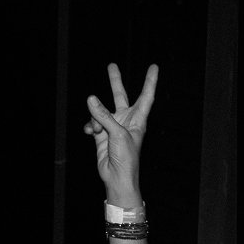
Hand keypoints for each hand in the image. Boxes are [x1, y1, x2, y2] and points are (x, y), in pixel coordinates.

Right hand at [84, 63, 158, 206]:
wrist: (117, 177)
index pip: (146, 96)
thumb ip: (104, 115)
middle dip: (115, 81)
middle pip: (120, 96)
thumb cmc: (127, 158)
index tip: (154, 67)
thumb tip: (91, 99)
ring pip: (100, 111)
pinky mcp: (101, 135)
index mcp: (138, 120)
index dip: (150, 81)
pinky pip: (92, 123)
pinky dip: (90, 126)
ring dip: (95, 117)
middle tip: (111, 65)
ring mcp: (113, 127)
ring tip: (96, 130)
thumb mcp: (117, 134)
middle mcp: (126, 121)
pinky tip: (90, 132)